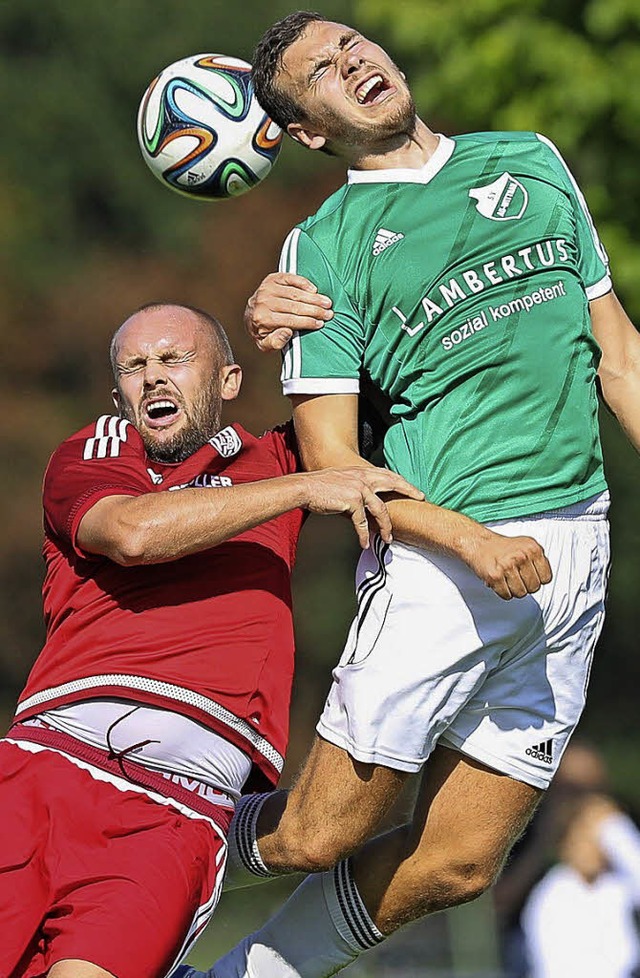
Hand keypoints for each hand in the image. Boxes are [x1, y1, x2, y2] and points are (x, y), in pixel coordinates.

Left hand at [244, 272, 333, 351]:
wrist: (250, 315)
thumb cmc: (262, 331)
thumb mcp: (265, 345)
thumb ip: (275, 342)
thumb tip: (287, 332)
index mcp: (262, 318)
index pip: (290, 320)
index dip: (307, 322)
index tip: (321, 324)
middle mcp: (263, 301)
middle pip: (295, 306)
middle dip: (315, 310)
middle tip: (329, 313)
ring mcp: (267, 288)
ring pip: (295, 293)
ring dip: (314, 298)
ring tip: (327, 303)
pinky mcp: (271, 279)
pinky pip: (291, 279)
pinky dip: (304, 283)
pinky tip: (314, 290)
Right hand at [300, 466, 423, 548]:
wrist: (304, 488)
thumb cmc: (318, 486)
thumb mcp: (341, 480)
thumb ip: (354, 486)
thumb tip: (362, 502)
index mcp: (360, 471)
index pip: (386, 474)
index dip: (401, 480)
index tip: (412, 486)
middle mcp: (362, 477)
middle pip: (392, 483)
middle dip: (408, 490)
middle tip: (421, 497)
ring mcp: (358, 489)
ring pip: (381, 510)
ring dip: (386, 526)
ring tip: (389, 539)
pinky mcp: (352, 501)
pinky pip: (362, 523)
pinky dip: (364, 535)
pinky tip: (365, 544)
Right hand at [463, 529, 551, 599]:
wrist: (479, 544)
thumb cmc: (504, 548)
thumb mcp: (527, 546)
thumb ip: (539, 560)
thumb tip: (545, 579)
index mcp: (533, 548)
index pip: (546, 578)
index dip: (538, 579)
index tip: (530, 575)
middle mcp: (521, 556)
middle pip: (534, 588)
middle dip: (526, 585)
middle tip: (517, 577)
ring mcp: (507, 566)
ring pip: (521, 593)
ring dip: (514, 590)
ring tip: (508, 579)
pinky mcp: (494, 576)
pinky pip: (506, 595)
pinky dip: (503, 592)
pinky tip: (501, 582)